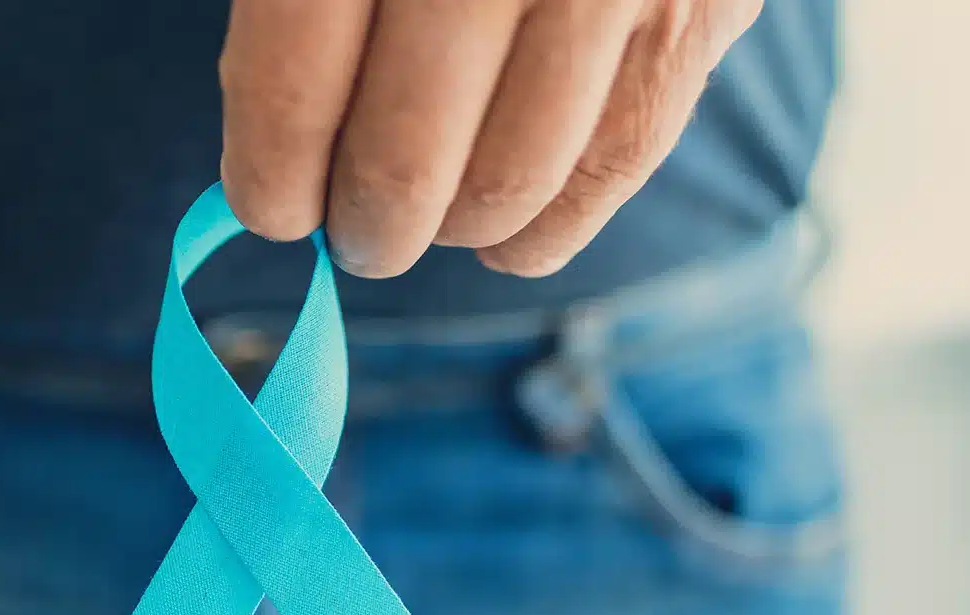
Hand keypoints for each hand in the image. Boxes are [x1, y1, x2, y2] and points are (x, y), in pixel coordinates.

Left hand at [219, 0, 761, 277]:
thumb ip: (298, 1)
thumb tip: (281, 148)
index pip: (294, 80)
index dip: (272, 173)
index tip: (272, 207)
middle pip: (403, 157)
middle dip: (362, 225)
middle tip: (351, 231)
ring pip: (506, 185)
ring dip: (445, 231)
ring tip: (419, 223)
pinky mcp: (697, 12)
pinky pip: (611, 168)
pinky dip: (544, 230)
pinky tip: (498, 236)